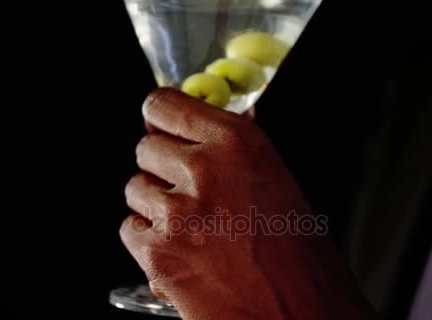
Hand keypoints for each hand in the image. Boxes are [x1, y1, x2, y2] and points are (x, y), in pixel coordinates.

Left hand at [120, 88, 376, 318]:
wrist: (302, 313)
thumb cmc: (299, 255)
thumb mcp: (275, 181)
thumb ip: (233, 151)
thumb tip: (206, 129)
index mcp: (237, 143)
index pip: (164, 106)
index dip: (161, 119)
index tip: (163, 127)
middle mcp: (203, 170)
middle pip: (145, 148)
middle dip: (162, 166)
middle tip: (186, 189)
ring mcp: (176, 214)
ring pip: (135, 189)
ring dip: (155, 204)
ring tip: (191, 226)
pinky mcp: (158, 255)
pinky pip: (130, 230)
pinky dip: (148, 240)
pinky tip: (180, 250)